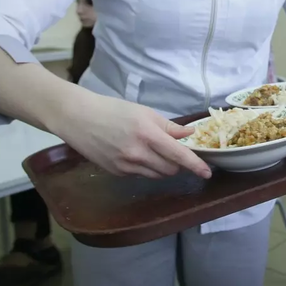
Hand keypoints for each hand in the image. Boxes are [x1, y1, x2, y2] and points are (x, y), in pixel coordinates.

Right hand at [51, 91, 211, 179]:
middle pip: (171, 169)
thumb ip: (169, 127)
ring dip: (163, 167)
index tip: (207, 172)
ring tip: (155, 152)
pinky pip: (141, 175)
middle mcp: (138, 154)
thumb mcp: (144, 112)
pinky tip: (137, 154)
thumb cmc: (112, 110)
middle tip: (174, 151)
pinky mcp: (117, 173)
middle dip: (178, 164)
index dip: (196, 165)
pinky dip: (146, 168)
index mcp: (148, 134)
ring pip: (157, 175)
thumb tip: (189, 134)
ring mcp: (126, 166)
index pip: (179, 155)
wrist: (78, 118)